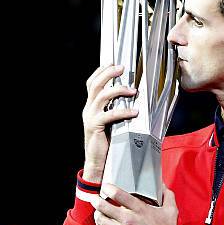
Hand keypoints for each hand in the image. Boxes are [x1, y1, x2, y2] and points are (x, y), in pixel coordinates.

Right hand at [82, 65, 137, 182]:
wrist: (98, 162)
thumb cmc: (108, 142)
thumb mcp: (112, 122)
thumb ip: (117, 109)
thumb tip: (134, 97)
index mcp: (91, 106)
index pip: (92, 83)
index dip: (101, 71)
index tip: (112, 63)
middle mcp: (88, 109)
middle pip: (95, 85)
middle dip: (108, 73)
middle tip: (122, 68)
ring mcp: (90, 117)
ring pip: (102, 97)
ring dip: (118, 90)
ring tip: (133, 91)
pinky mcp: (95, 127)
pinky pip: (109, 115)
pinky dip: (123, 112)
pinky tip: (134, 112)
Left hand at [92, 184, 179, 224]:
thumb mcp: (171, 210)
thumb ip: (166, 195)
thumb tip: (161, 185)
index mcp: (140, 209)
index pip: (117, 194)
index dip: (108, 188)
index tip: (106, 186)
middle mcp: (128, 220)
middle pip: (103, 206)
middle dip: (96, 200)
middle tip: (95, 197)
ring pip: (100, 219)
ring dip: (97, 213)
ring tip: (98, 210)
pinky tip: (103, 222)